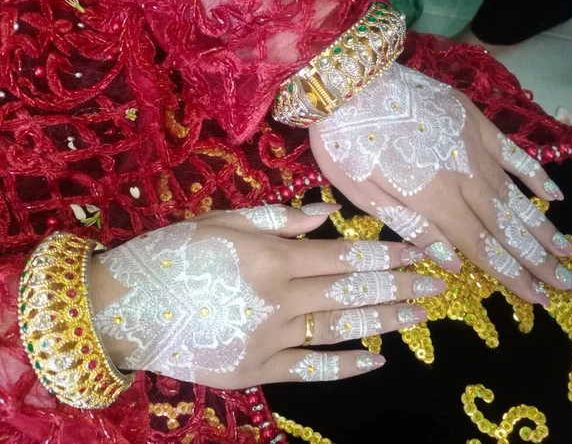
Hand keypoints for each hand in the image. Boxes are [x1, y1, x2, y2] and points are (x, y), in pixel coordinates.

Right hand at [88, 204, 444, 388]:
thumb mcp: (219, 221)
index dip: (386, 254)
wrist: (122, 309)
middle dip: (399, 286)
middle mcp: (280, 297)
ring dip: (384, 320)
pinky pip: (311, 368)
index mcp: (272, 257)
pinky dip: (345, 365)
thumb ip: (275, 217)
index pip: (345, 255)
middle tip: (437, 284)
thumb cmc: (170, 256)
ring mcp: (271, 338)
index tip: (420, 253)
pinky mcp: (257, 370)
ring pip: (341, 328)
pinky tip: (376, 359)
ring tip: (419, 315)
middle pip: (352, 291)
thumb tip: (324, 213)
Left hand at [309, 62, 571, 306]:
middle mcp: (464, 177)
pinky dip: (534, 176)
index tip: (540, 299)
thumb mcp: (365, 194)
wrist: (351, 84)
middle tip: (569, 286)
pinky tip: (554, 196)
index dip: (511, 275)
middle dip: (538, 261)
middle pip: (506, 227)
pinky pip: (512, 153)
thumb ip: (412, 227)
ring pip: (515, 196)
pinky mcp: (476, 123)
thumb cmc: (347, 144)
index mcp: (434, 200)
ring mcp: (474, 148)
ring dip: (543, 228)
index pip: (481, 247)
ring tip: (568, 254)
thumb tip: (452, 262)